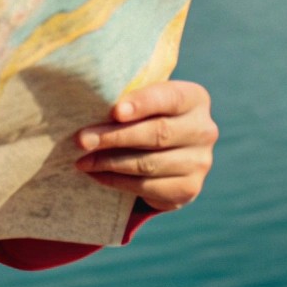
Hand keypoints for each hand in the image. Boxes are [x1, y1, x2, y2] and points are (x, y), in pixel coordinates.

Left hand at [72, 80, 217, 211]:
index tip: (115, 111)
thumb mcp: (141, 101)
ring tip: (83, 160)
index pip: (169, 98)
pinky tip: (96, 175)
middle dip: (115, 137)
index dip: (142, 104)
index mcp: (194, 99)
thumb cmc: (144, 116)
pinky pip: (147, 187)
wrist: (167, 153)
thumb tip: (87, 106)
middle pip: (157, 134)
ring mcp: (200, 162)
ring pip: (149, 164)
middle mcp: (204, 130)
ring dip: (110, 163)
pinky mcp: (188, 189)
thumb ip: (125, 99)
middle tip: (82, 140)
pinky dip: (117, 181)